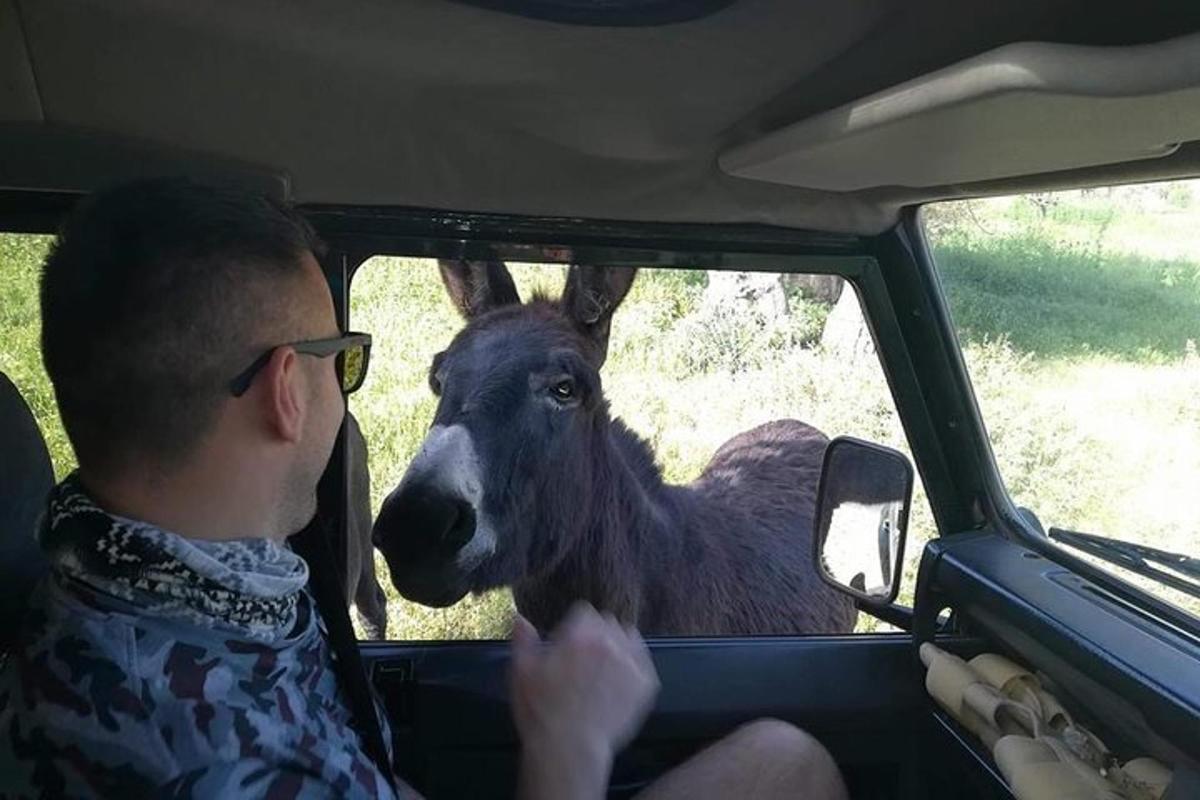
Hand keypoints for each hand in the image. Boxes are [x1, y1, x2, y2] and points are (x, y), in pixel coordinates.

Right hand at [511, 603, 659, 799]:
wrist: (569, 748)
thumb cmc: (541, 711)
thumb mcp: (522, 672)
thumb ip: (523, 640)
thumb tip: (520, 618)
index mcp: (580, 633)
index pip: (584, 611)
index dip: (574, 627)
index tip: (567, 644)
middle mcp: (609, 641)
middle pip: (608, 622)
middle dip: (596, 634)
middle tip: (584, 659)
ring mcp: (630, 662)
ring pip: (628, 637)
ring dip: (617, 645)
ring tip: (605, 667)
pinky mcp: (645, 684)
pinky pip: (644, 660)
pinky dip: (634, 664)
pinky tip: (621, 678)